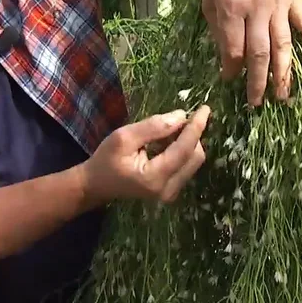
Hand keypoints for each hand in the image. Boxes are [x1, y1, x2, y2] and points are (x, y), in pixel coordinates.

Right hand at [78, 106, 211, 206]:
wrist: (96, 185)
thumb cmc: (106, 159)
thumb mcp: (124, 137)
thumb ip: (153, 127)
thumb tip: (181, 116)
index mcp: (155, 178)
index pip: (185, 149)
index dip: (196, 127)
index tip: (205, 108)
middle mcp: (167, 190)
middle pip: (195, 157)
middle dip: (192, 135)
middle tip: (177, 119)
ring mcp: (170, 194)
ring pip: (193, 162)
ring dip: (187, 143)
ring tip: (167, 132)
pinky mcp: (170, 192)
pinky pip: (186, 167)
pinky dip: (182, 152)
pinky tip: (166, 143)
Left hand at [202, 0, 301, 106]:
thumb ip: (218, 30)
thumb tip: (228, 61)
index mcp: (232, 8)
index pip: (234, 49)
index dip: (231, 69)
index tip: (228, 80)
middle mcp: (257, 9)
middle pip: (260, 53)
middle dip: (257, 82)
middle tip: (255, 103)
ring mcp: (278, 3)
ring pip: (283, 44)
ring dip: (283, 72)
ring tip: (282, 96)